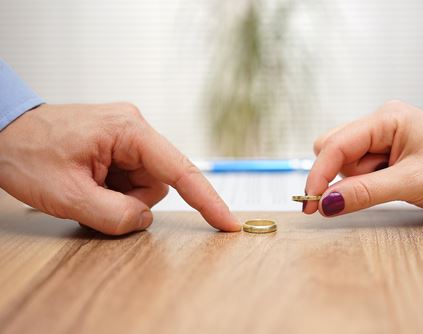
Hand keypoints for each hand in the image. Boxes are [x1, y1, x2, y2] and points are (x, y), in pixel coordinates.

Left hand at [0, 103, 240, 234]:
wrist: (2, 131)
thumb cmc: (28, 152)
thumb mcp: (67, 194)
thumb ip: (114, 214)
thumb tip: (144, 219)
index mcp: (128, 131)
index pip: (180, 170)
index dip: (207, 200)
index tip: (228, 222)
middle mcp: (134, 127)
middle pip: (158, 182)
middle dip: (131, 200)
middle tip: (93, 198)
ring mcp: (126, 135)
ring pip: (144, 183)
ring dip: (120, 196)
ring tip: (87, 187)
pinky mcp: (119, 143)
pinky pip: (130, 178)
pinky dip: (114, 190)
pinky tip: (89, 182)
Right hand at [304, 100, 422, 216]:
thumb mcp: (412, 182)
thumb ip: (364, 192)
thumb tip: (325, 204)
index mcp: (386, 118)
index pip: (336, 144)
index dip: (319, 173)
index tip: (310, 203)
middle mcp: (380, 125)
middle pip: (333, 150)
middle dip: (340, 176)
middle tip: (361, 193)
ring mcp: (382, 141)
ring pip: (344, 164)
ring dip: (356, 182)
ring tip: (394, 185)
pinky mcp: (385, 157)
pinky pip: (358, 172)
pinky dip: (364, 185)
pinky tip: (392, 186)